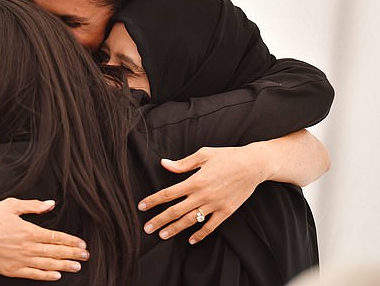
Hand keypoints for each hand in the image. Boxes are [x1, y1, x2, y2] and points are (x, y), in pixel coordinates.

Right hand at [0, 197, 89, 280]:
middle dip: (73, 254)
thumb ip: (33, 206)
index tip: (82, 243)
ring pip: (48, 264)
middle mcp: (27, 247)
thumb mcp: (11, 205)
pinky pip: (33, 274)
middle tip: (86, 256)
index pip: (56, 237)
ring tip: (77, 267)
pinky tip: (56, 275)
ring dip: (64, 265)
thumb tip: (50, 204)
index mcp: (29, 231)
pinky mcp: (12, 270)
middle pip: (55, 251)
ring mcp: (20, 260)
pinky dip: (46, 275)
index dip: (71, 241)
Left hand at [138, 146, 268, 243]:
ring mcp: (215, 205)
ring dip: (175, 229)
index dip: (153, 200)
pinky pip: (211, 226)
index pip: (168, 193)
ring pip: (190, 221)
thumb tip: (164, 164)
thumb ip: (182, 163)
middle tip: (147, 228)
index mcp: (195, 180)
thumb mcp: (203, 155)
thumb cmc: (227, 156)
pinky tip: (191, 240)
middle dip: (159, 220)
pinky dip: (200, 234)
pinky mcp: (226, 211)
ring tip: (162, 235)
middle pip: (175, 211)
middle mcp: (203, 195)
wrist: (253, 165)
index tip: (142, 207)